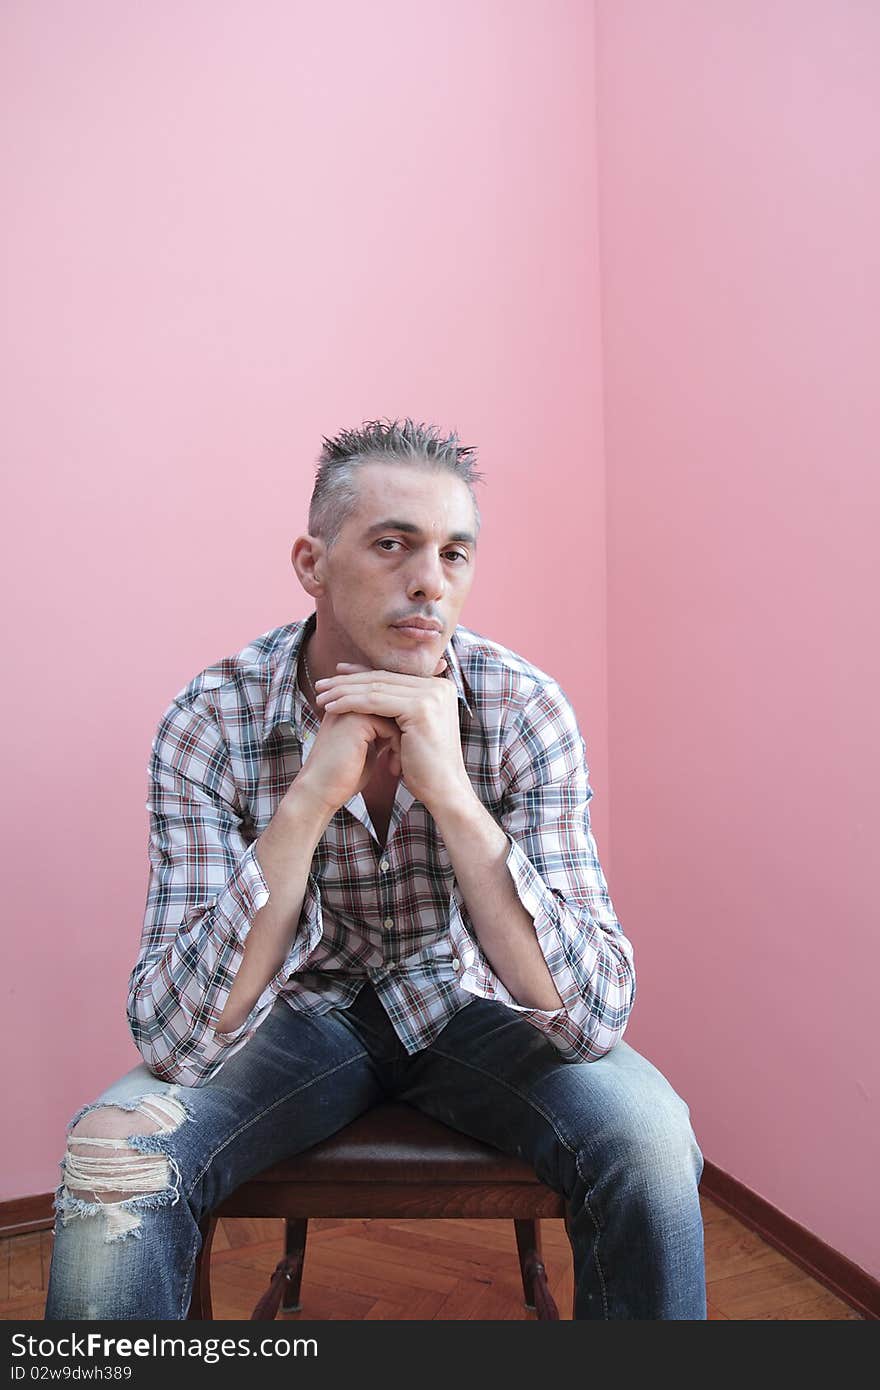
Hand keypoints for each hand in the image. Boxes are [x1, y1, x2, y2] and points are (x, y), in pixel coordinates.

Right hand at [291, 703, 403, 817]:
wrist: (319, 791)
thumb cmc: (341, 777)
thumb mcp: (364, 749)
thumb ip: (378, 734)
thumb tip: (397, 728)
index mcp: (346, 708)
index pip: (384, 707)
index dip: (396, 730)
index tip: (397, 757)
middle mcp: (347, 704)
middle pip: (390, 709)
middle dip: (401, 734)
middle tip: (399, 760)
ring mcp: (350, 710)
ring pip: (393, 717)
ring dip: (400, 742)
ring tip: (396, 765)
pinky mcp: (356, 721)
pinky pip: (390, 726)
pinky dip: (397, 748)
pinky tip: (392, 768)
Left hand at [313, 658, 471, 811]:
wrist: (443, 790)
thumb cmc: (424, 765)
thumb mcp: (410, 728)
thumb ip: (397, 705)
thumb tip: (372, 689)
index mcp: (439, 687)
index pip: (392, 675)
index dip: (362, 673)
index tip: (337, 675)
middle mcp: (439, 686)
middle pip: (384, 678)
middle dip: (349, 680)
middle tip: (322, 684)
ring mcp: (431, 695)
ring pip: (377, 688)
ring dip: (344, 691)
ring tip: (321, 697)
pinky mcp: (420, 708)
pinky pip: (375, 702)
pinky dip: (350, 703)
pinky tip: (332, 708)